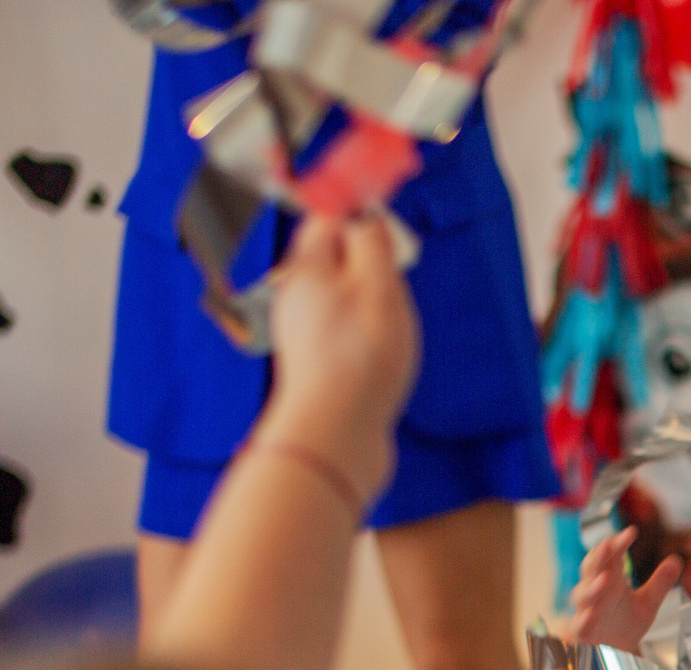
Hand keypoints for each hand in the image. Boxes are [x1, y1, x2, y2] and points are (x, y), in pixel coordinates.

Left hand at [264, 213, 418, 493]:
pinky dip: (364, 339)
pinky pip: (343, 334)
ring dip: (369, 306)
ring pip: (341, 299)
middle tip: (393, 288)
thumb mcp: (379, 285)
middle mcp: (296, 296)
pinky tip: (379, 362)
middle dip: (369, 266)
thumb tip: (366, 217)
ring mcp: (302, 333)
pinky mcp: (315, 366)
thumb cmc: (359, 358)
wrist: (334, 435)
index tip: (387, 224)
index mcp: (307, 267)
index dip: (360, 214)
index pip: (328, 218)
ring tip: (388, 334)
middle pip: (334, 260)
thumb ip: (373, 243)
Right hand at [565, 526, 681, 652]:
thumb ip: (660, 582)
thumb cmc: (624, 624)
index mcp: (610, 580)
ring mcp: (587, 611)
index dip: (618, 543)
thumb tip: (677, 559)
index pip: (611, 556)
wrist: (613, 655)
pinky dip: (584, 619)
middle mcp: (596, 592)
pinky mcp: (583, 632)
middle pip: (591, 569)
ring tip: (605, 578)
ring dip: (592, 587)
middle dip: (598, 557)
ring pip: (583, 595)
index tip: (631, 532)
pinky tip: (591, 615)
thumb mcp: (648, 603)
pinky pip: (580, 624)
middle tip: (607, 544)